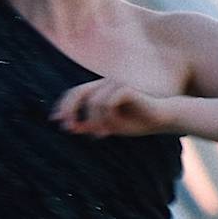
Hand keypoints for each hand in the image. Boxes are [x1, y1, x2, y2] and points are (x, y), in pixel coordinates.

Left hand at [49, 78, 180, 136]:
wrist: (161, 118)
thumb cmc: (137, 121)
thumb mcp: (109, 126)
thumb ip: (90, 125)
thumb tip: (70, 128)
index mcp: (100, 90)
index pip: (75, 93)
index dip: (63, 105)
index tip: (56, 120)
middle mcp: (105, 83)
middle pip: (78, 92)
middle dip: (69, 109)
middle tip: (66, 125)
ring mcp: (116, 83)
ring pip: (94, 102)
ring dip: (95, 122)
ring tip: (101, 135)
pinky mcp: (126, 88)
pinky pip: (108, 103)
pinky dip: (107, 118)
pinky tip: (111, 130)